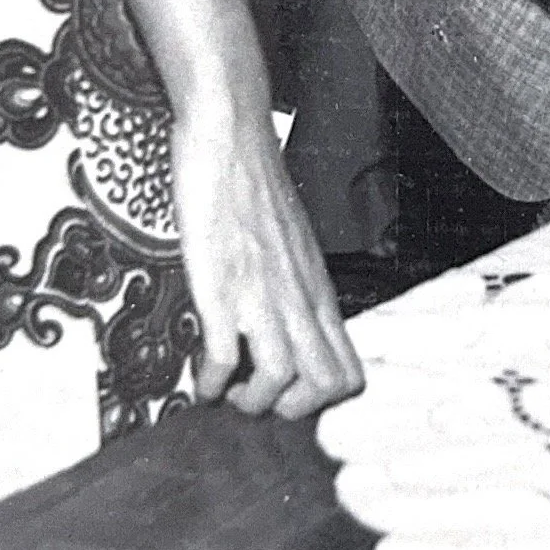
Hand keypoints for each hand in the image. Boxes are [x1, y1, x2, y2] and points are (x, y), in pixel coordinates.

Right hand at [171, 97, 363, 420]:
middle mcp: (298, 299)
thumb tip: (292, 325)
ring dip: (251, 402)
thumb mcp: (294, 244)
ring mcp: (261, 295)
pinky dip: (211, 382)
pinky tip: (199, 375)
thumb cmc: (257, 186)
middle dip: (292, 411)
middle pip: (326, 387)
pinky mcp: (221, 288)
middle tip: (259, 398)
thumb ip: (297, 287)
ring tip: (229, 391)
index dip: (322, 401)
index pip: (350, 372)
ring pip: (283, 381)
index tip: (288, 395)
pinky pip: (224, 359)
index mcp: (318, 291)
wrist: (230, 138)